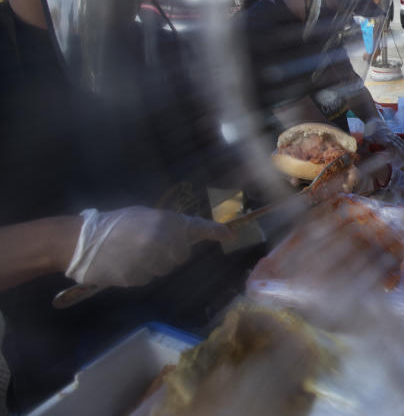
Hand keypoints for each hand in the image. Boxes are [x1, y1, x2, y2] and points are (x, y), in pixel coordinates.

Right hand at [66, 207, 232, 286]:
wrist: (80, 241)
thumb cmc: (113, 224)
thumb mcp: (143, 216)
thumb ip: (165, 226)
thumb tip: (184, 236)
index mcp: (165, 222)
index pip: (197, 228)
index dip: (216, 232)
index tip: (231, 236)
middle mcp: (163, 242)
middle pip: (181, 255)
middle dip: (171, 252)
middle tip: (150, 244)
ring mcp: (150, 262)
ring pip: (164, 268)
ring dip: (154, 263)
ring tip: (132, 252)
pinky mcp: (138, 278)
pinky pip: (147, 277)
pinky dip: (139, 272)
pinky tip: (124, 262)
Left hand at [364, 118, 403, 169]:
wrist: (374, 119)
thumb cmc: (369, 130)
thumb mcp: (366, 138)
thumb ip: (366, 147)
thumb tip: (363, 155)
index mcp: (383, 138)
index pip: (391, 147)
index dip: (395, 154)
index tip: (398, 161)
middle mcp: (389, 136)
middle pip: (398, 146)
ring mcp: (392, 135)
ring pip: (400, 143)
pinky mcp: (393, 134)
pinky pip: (400, 140)